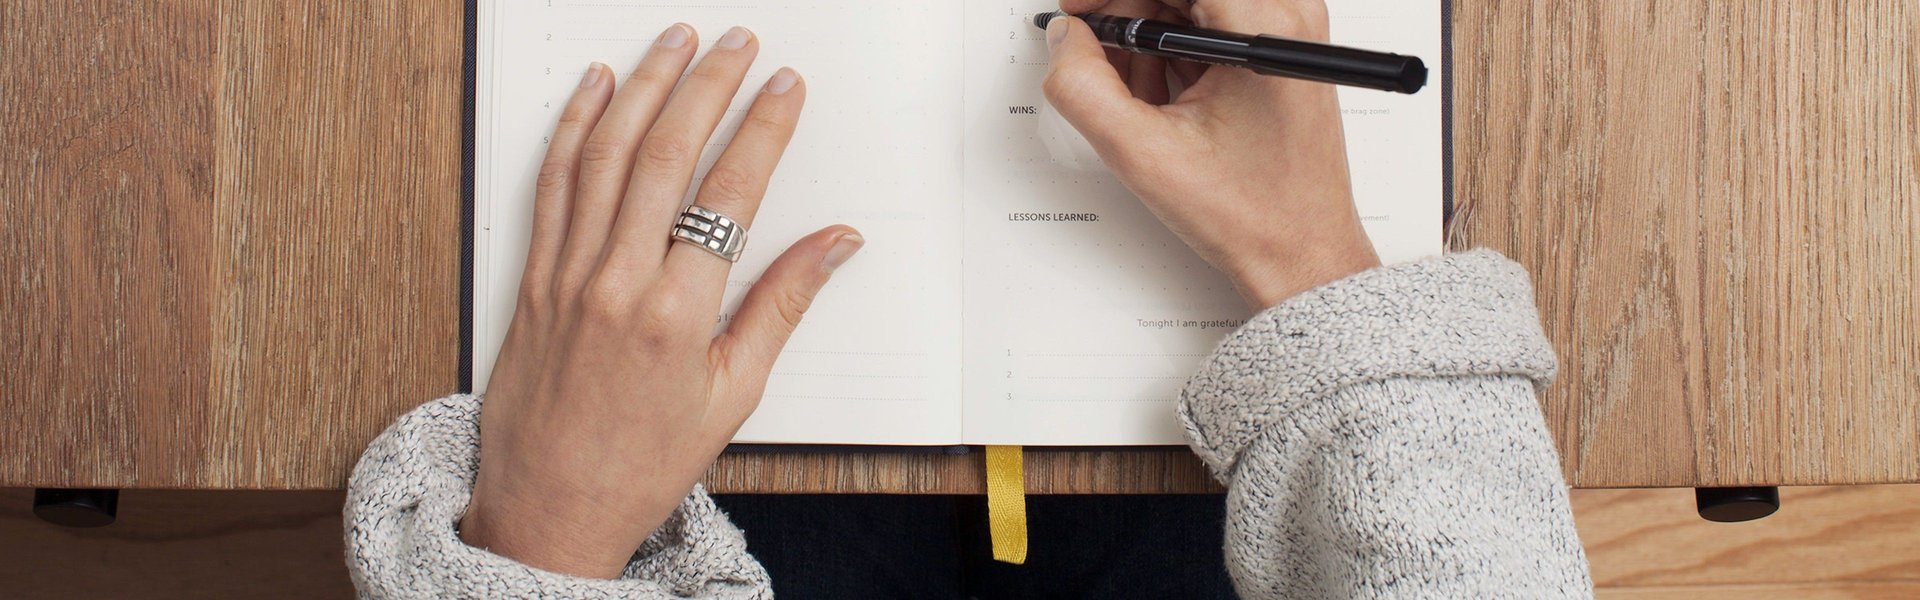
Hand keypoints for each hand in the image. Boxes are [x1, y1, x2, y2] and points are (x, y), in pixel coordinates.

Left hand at [458, 24, 862, 577]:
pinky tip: (595, 88)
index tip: (785, 88)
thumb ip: (783, 305)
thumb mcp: (733, 394)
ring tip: (676, 43)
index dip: (762, 130)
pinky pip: (553, 183)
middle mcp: (617, 284)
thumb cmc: (643, 462)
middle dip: (707, 88)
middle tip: (738, 44)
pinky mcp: (532, 277)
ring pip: (605, 156)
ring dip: (643, 87)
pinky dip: (573, 127)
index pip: (730, 195)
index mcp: (677, 316)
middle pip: (665, 156)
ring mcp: (566, 275)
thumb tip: (836, 243)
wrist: (549, 509)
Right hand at [1045, 0, 1380, 308]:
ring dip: (1150, 33)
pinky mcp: (1280, 49)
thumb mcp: (1142, 153)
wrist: (1299, 252)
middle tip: (1092, 49)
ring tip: (1136, 92)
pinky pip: (1211, 21)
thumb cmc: (1251, 213)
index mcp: (1263, 27)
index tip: (1079, 8)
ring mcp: (1288, 31)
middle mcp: (1287, 15)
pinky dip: (1173, 49)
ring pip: (1193, 2)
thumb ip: (1082, 87)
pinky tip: (1161, 95)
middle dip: (1129, 9)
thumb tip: (1064, 40)